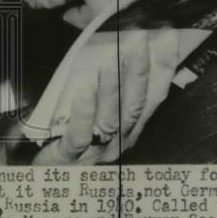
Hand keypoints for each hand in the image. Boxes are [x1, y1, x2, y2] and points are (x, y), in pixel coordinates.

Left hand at [32, 27, 178, 164]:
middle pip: (135, 105)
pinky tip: (83, 89)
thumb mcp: (99, 116)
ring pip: (110, 119)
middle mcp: (119, 141)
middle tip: (139, 40)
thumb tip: (120, 52)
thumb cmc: (74, 143)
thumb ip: (112, 92)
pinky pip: (79, 134)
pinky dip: (83, 111)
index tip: (168, 38)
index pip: (154, 97)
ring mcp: (96, 151)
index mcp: (130, 130)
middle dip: (140, 71)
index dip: (163, 69)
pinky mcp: (70, 157)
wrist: (48, 179)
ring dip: (112, 88)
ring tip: (111, 61)